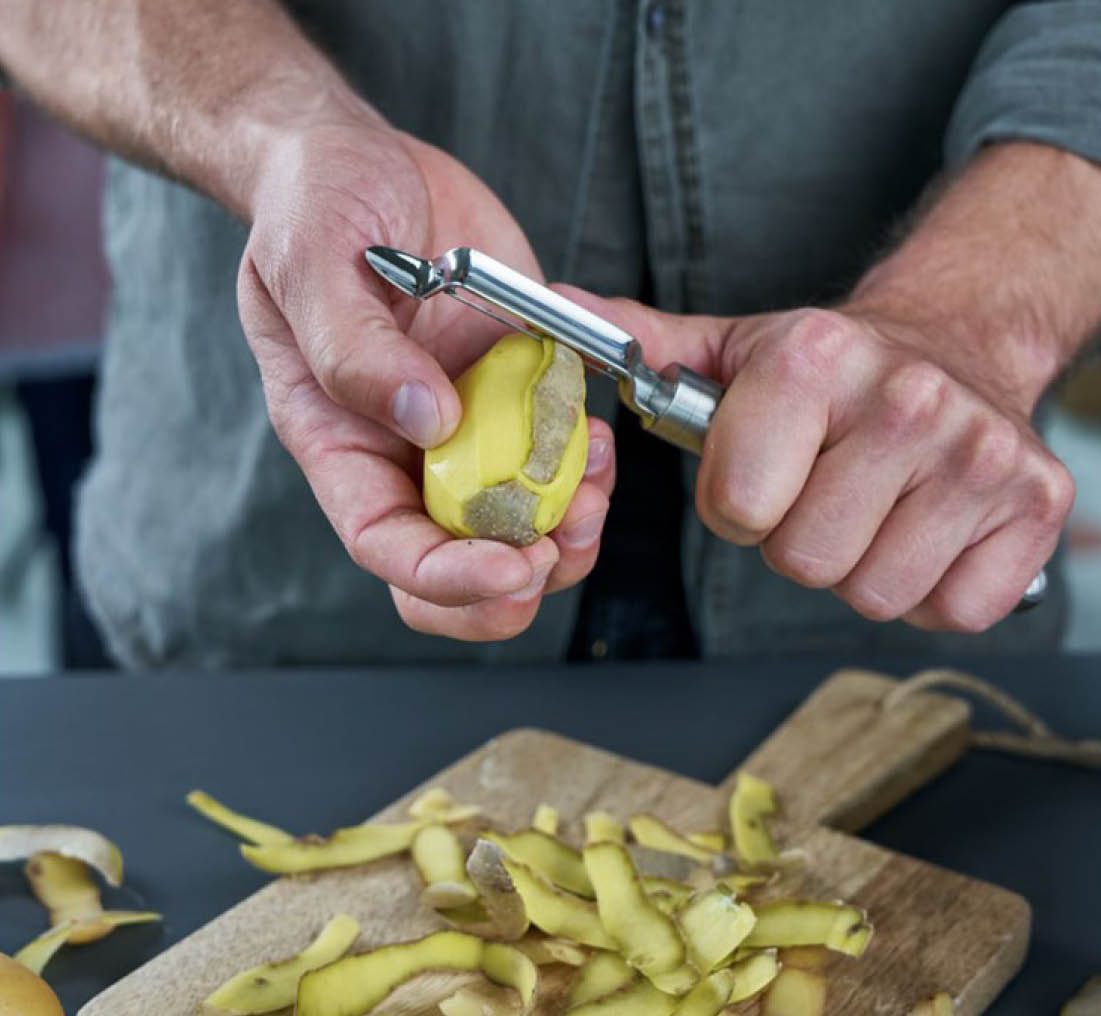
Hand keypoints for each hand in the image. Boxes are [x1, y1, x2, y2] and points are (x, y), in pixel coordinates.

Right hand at [236, 107, 613, 640]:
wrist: (367, 161)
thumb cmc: (312, 206)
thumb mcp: (309, 260)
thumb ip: (353, 349)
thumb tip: (426, 422)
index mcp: (342, 442)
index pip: (388, 545)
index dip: (448, 576)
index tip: (512, 569)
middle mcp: (408, 452)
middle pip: (458, 561)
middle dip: (519, 579)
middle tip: (565, 544)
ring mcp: (471, 428)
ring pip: (523, 525)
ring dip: (570, 528)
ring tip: (597, 485)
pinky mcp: (520, 393)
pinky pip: (561, 457)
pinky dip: (590, 466)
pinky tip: (601, 438)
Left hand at [559, 292, 1072, 632]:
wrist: (958, 344)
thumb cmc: (828, 372)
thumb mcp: (734, 349)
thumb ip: (646, 349)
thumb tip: (555, 313)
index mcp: (816, 359)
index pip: (738, 507)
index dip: (739, 506)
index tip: (764, 474)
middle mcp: (910, 400)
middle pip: (806, 562)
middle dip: (800, 540)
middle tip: (825, 488)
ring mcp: (983, 455)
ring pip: (876, 594)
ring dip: (864, 564)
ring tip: (877, 503)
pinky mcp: (1039, 505)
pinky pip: (954, 611)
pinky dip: (934, 587)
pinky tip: (928, 526)